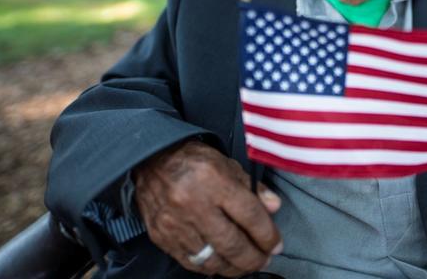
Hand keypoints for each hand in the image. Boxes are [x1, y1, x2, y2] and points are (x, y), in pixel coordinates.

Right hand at [133, 140, 281, 276]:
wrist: (151, 160)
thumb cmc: (193, 161)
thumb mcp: (228, 164)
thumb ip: (253, 187)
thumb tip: (274, 207)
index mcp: (214, 181)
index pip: (250, 216)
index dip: (268, 235)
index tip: (276, 244)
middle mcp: (194, 204)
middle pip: (233, 244)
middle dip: (254, 258)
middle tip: (265, 259)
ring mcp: (175, 224)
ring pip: (212, 259)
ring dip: (234, 267)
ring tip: (245, 264)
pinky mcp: (162, 237)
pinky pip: (191, 262)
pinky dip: (210, 267)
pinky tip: (222, 263)